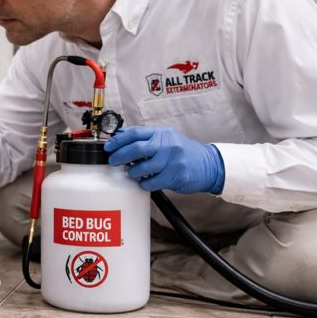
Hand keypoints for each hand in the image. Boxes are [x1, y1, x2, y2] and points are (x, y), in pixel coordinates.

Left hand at [103, 126, 225, 193]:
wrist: (208, 164)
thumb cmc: (182, 152)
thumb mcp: (165, 138)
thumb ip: (144, 137)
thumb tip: (120, 135)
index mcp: (162, 133)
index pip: (135, 133)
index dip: (118, 140)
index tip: (108, 147)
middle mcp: (167, 144)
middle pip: (137, 149)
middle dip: (120, 156)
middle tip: (112, 161)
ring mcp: (173, 160)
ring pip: (143, 167)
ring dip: (132, 172)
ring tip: (132, 173)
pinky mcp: (177, 175)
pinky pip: (153, 182)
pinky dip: (144, 184)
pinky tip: (144, 182)